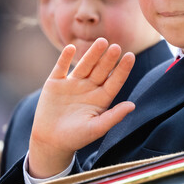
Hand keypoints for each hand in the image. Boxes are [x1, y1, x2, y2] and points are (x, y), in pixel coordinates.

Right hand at [28, 38, 134, 177]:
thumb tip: (133, 105)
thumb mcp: (96, 128)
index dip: (122, 69)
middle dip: (108, 59)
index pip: (114, 81)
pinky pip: (61, 67)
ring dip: (92, 54)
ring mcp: (72, 84)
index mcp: (101, 98)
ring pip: (84, 65)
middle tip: (116, 47)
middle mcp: (89, 88)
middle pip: (101, 70)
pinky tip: (71, 48)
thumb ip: (113, 116)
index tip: (131, 56)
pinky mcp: (55, 83)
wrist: (50, 141)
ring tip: (101, 42)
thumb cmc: (76, 138)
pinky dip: (65, 58)